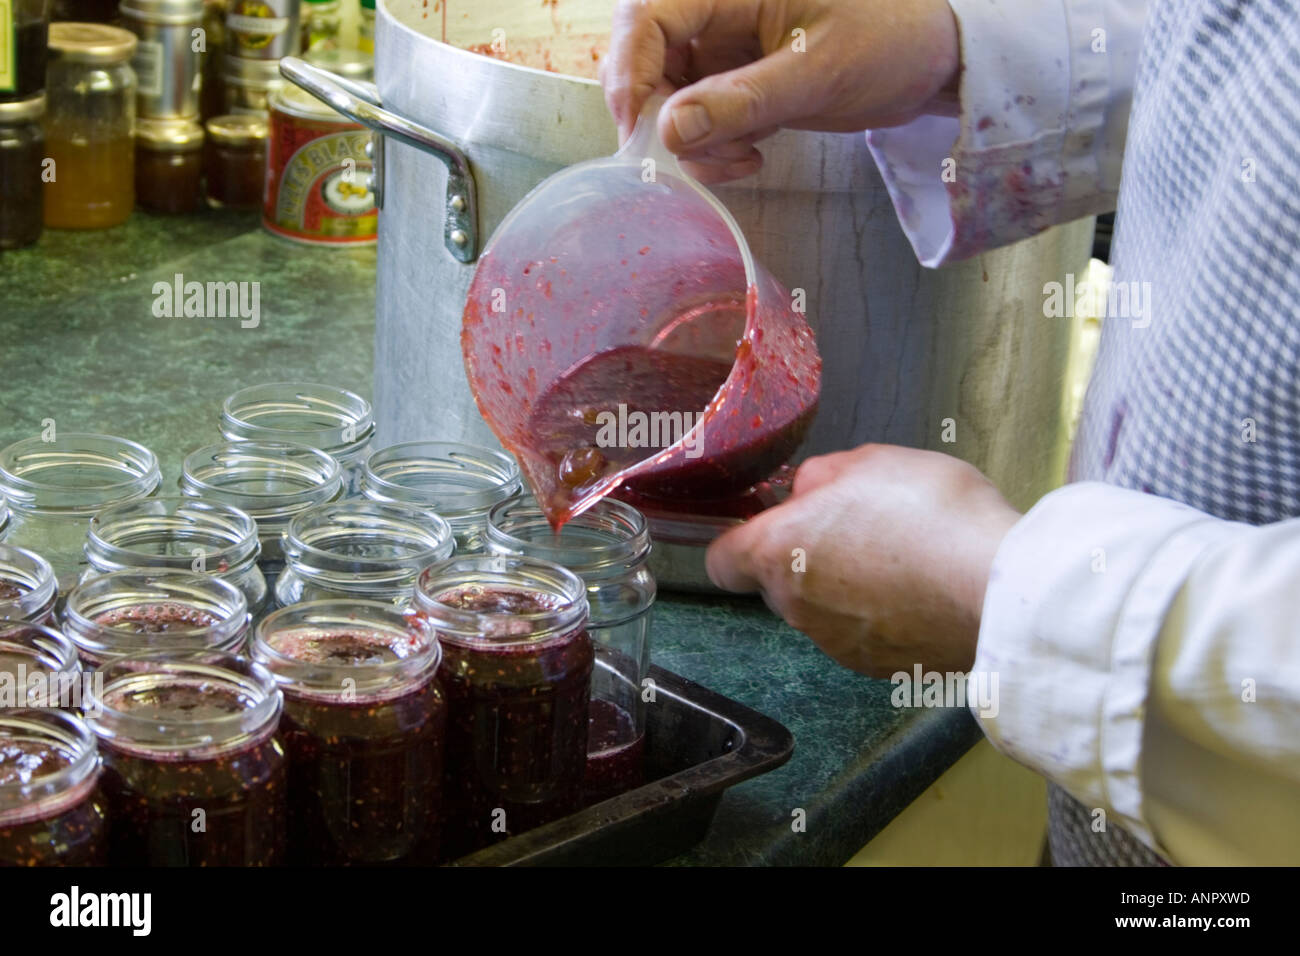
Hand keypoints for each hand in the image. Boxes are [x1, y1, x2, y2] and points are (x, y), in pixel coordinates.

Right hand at [600, 0, 961, 182]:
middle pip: (646, 60)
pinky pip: (698, 122)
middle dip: (662, 117)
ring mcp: (723, 50)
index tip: (638, 130)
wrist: (931, 61)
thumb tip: (672, 129)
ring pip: (667, 99)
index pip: (648, 16)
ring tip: (744, 157)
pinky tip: (752, 155)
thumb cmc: (891, 39)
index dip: (631, 71)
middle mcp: (717, 12)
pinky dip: (713, 150)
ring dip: (692, 143)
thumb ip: (745, 101)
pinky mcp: (734, 85)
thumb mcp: (820, 71)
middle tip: (696, 156)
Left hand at [706, 445, 1019, 677]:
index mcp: (779, 552)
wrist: (997, 586)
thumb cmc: (929, 515)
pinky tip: (922, 589)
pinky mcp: (879, 667)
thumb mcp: (868, 462)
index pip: (723, 560)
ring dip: (847, 588)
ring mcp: (837, 645)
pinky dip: (882, 616)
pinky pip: (864, 636)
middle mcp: (798, 608)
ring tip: (901, 557)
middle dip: (805, 557)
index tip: (770, 525)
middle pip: (777, 584)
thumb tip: (806, 492)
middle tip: (855, 526)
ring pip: (822, 611)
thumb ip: (820, 477)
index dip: (741, 540)